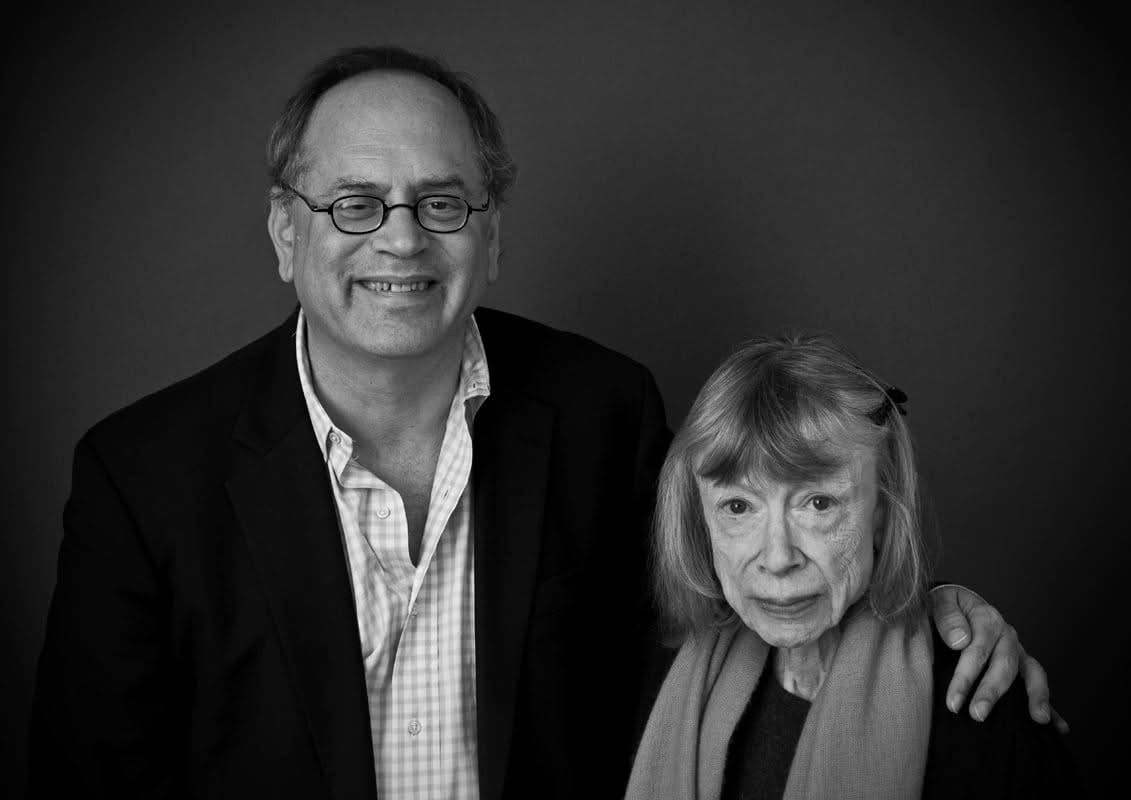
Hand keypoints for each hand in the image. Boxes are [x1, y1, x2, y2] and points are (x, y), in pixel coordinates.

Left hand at [929, 584, 1066, 730]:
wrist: (953, 605)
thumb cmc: (943, 606)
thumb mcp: (938, 602)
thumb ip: (947, 617)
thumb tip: (960, 640)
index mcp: (987, 619)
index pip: (977, 650)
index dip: (966, 677)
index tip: (953, 702)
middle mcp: (1007, 636)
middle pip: (1004, 665)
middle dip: (992, 692)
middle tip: (977, 715)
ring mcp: (1018, 652)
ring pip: (1032, 673)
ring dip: (1036, 696)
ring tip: (1039, 719)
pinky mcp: (1022, 666)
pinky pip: (1038, 686)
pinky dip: (1051, 705)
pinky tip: (1059, 728)